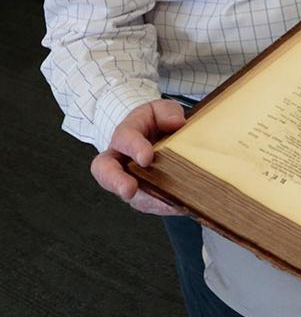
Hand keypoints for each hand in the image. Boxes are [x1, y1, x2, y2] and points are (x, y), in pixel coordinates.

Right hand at [90, 100, 186, 215]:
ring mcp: (128, 179)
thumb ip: (168, 112)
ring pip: (129, 194)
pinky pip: (147, 203)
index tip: (147, 157)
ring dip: (147, 201)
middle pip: (105, 172)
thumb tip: (176, 124)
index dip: (134, 148)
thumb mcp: (161, 109)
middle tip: (129, 190)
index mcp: (125, 135)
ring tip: (167, 204)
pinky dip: (162, 207)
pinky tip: (178, 207)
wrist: (152, 136)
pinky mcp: (141, 194)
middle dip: (116, 182)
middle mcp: (119, 160)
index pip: (124, 139)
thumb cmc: (155, 122)